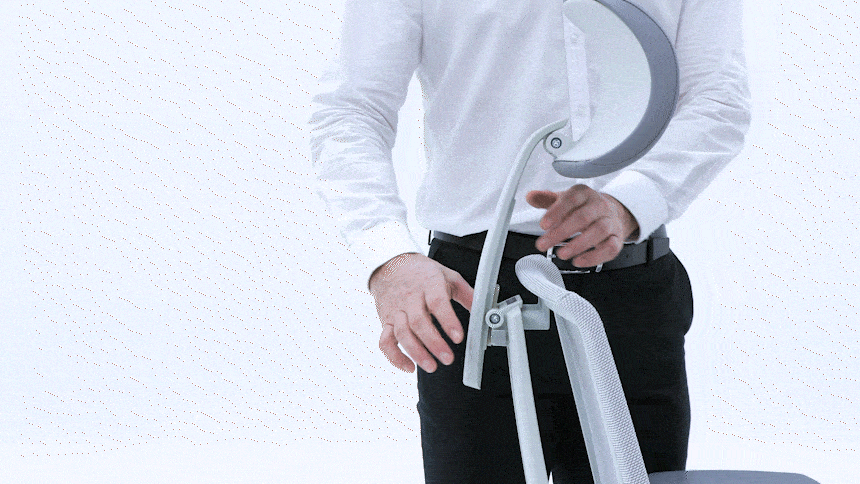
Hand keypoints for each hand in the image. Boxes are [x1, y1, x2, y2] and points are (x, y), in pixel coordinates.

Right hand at [369, 253, 473, 372]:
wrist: (391, 265)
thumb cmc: (422, 273)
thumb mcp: (448, 275)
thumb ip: (467, 293)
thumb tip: (484, 309)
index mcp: (428, 284)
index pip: (437, 302)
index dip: (448, 321)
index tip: (458, 337)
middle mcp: (410, 298)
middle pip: (419, 322)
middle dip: (434, 343)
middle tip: (448, 358)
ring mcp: (396, 310)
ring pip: (402, 333)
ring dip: (416, 352)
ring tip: (431, 366)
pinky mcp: (385, 320)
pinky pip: (385, 341)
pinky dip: (395, 356)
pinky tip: (409, 367)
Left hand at [526, 185, 638, 266]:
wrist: (610, 213)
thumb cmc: (583, 208)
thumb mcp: (564, 200)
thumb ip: (546, 199)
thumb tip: (531, 197)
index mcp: (584, 194)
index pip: (571, 199)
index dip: (557, 212)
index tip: (543, 224)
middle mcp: (599, 206)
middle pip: (583, 217)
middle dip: (561, 232)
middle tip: (544, 244)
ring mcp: (610, 222)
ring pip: (599, 231)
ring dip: (578, 245)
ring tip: (561, 254)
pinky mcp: (617, 238)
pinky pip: (610, 247)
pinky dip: (595, 256)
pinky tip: (579, 261)